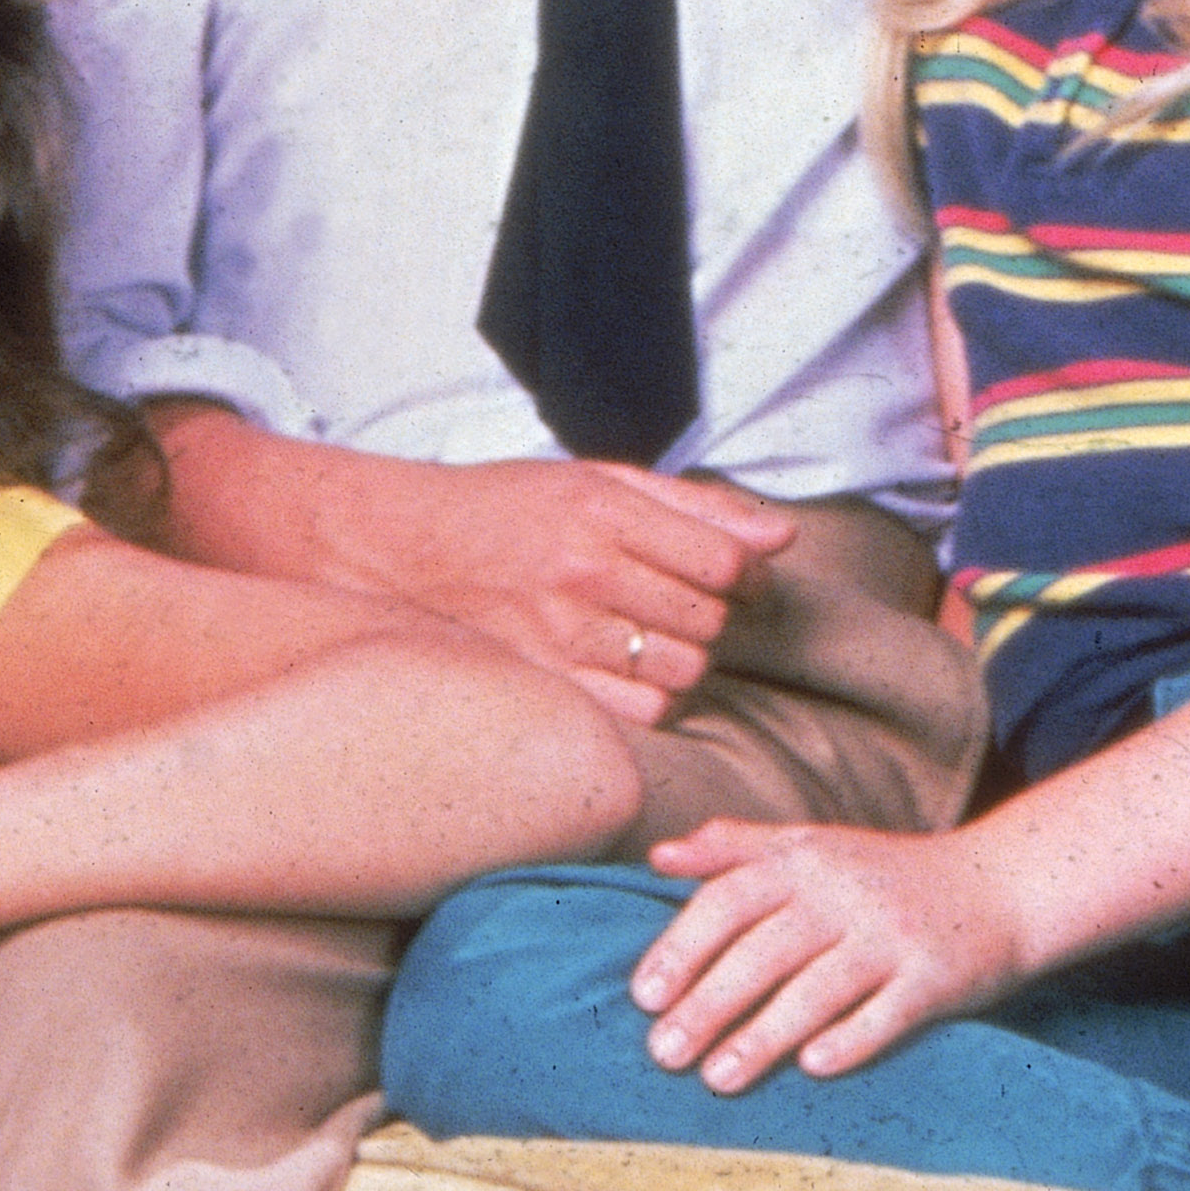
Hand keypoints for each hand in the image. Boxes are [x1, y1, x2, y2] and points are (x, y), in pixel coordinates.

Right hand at [351, 461, 796, 727]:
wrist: (404, 548)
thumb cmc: (508, 507)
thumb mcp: (597, 480)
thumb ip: (695, 507)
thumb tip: (785, 537)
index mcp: (605, 509)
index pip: (724, 559)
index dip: (743, 573)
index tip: (729, 574)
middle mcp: (586, 570)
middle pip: (709, 619)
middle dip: (712, 616)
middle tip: (682, 603)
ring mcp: (563, 631)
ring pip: (683, 669)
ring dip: (685, 659)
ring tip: (652, 636)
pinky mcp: (545, 680)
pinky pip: (642, 710)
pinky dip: (651, 696)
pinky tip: (626, 670)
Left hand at [629, 816, 1025, 1090]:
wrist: (1000, 885)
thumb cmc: (886, 875)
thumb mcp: (814, 845)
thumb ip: (737, 847)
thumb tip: (658, 856)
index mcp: (807, 860)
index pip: (730, 898)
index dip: (683, 946)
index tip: (643, 997)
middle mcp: (845, 892)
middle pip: (765, 948)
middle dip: (709, 1002)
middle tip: (662, 1054)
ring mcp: (892, 935)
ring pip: (818, 987)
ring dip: (764, 1034)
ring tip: (715, 1078)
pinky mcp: (936, 977)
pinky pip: (888, 1012)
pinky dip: (851, 1038)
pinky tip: (813, 1069)